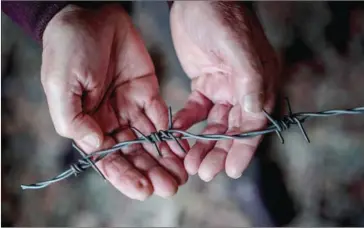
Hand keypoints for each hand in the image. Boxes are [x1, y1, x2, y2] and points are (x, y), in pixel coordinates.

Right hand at [41, 4, 187, 199]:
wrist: (91, 16)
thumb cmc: (68, 49)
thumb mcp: (61, 85)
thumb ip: (74, 119)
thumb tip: (95, 147)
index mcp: (87, 123)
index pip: (107, 158)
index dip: (125, 176)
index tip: (144, 190)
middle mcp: (110, 120)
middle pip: (133, 153)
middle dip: (151, 171)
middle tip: (170, 186)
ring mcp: (130, 107)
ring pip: (150, 140)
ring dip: (164, 159)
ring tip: (180, 175)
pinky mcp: (147, 92)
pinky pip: (160, 117)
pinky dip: (170, 134)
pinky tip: (181, 150)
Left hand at [170, 2, 279, 180]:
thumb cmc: (221, 16)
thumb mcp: (237, 45)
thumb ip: (250, 78)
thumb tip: (257, 109)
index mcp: (259, 83)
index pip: (254, 123)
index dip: (243, 149)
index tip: (232, 171)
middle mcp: (243, 90)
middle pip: (233, 130)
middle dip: (219, 152)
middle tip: (203, 171)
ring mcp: (223, 89)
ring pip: (214, 126)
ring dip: (202, 144)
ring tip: (189, 161)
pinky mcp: (203, 85)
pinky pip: (195, 111)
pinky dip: (187, 123)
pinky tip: (175, 133)